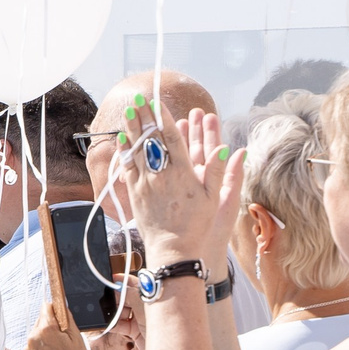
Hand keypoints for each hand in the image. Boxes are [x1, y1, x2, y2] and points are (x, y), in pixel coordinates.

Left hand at [23, 300, 91, 349]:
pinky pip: (36, 344)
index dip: (57, 309)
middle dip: (53, 324)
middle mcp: (33, 336)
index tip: (63, 315)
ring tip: (60, 349)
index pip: (47, 306)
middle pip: (42, 319)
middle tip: (65, 337)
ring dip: (48, 335)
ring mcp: (28, 347)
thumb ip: (67, 320)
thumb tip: (62, 307)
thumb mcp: (77, 339)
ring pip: (39, 332)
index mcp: (45, 329)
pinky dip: (44, 346)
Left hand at [115, 103, 240, 266]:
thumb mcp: (214, 198)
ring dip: (133, 129)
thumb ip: (217, 171)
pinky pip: (128, 167)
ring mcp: (145, 183)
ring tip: (129, 111)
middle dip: (144, 118)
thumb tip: (225, 147)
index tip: (157, 102)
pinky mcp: (135, 193)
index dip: (162, 118)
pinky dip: (125, 151)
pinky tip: (123, 138)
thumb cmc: (197, 225)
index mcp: (182, 173)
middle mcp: (161, 175)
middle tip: (139, 99)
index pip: (171, 139)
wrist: (173, 250)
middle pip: (150, 140)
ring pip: (137, 150)